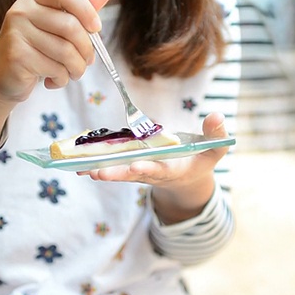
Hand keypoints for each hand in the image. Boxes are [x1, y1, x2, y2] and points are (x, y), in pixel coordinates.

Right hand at [0, 0, 112, 148]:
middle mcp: (22, 11)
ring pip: (65, 51)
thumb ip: (81, 9)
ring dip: (76, 69)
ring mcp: (16, 33)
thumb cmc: (35, 51)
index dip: (85, 8)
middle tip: (87, 61)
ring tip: (72, 73)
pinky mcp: (17, 56)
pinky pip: (55, 69)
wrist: (4, 78)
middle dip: (86, 50)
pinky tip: (53, 80)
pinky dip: (62, 79)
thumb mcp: (58, 28)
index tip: (96, 28)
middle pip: (70, 26)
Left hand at [78, 113, 228, 223]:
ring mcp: (139, 171)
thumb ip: (217, 135)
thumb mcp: (215, 150)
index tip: (136, 166)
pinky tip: (77, 164)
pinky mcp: (130, 167)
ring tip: (81, 169)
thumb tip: (217, 116)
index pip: (160, 169)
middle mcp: (153, 172)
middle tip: (98, 174)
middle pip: (132, 174)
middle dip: (116, 174)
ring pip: (117, 171)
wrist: (187, 178)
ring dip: (99, 171)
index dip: (148, 168)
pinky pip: (112, 166)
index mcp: (173, 169)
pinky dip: (95, 165)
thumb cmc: (201, 160)